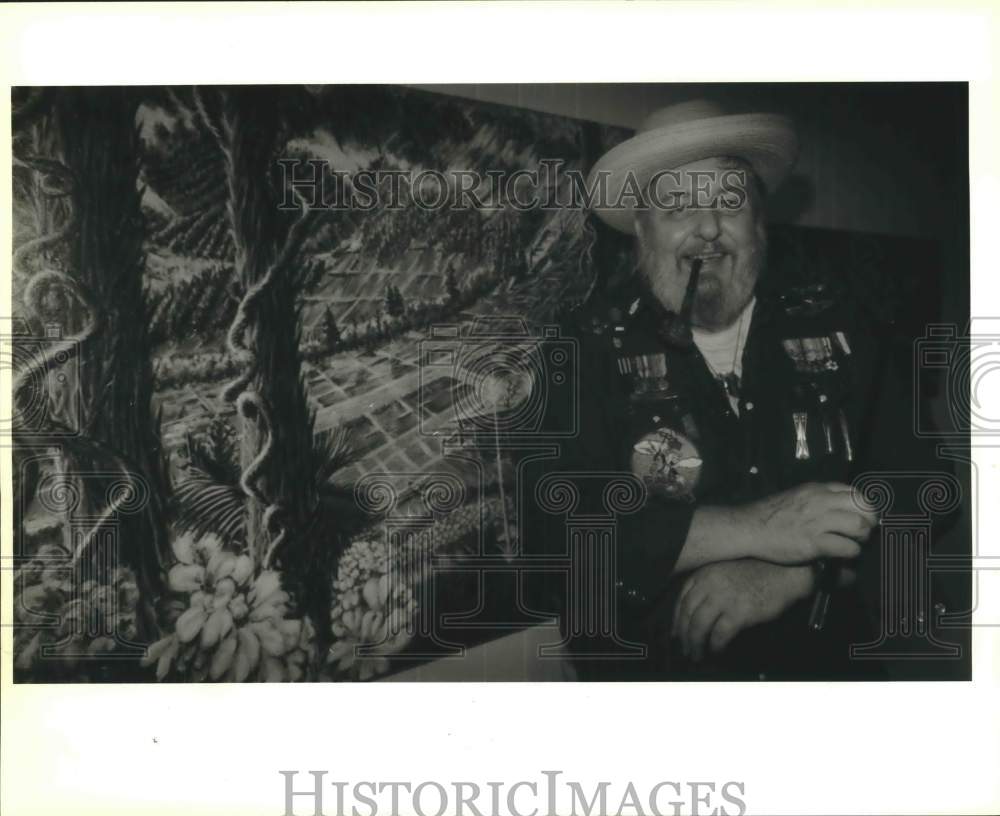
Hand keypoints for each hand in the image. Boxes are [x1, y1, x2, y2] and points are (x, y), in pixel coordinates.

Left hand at [672, 560, 810, 660]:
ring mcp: (723, 598)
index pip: (681, 599)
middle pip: (687, 614)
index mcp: (704, 573)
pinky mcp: (739, 612)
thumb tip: (697, 611)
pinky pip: (720, 634)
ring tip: (697, 655)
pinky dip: (715, 646)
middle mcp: (709, 584)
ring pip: (699, 626)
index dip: (676, 619)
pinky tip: (716, 652)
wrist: (785, 572)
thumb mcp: (725, 570)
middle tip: (684, 649)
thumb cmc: (757, 571)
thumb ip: (709, 585)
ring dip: (695, 644)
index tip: (675, 632)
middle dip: (683, 635)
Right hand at [733, 481, 876, 563]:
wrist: (749, 527)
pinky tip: (844, 555)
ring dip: (861, 538)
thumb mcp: (796, 496)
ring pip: (859, 526)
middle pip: (864, 507)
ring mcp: (818, 521)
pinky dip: (851, 552)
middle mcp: (821, 502)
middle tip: (863, 532)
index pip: (855, 492)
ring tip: (854, 543)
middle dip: (869, 521)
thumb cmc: (770, 514)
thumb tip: (838, 507)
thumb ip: (817, 498)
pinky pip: (847, 547)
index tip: (862, 517)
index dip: (864, 507)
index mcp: (817, 489)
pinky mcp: (814, 542)